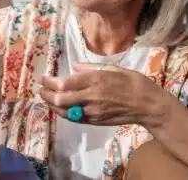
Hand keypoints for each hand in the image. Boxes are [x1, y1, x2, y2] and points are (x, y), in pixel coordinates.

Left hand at [39, 63, 166, 126]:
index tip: (43, 78)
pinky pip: (75, 119)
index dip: (50, 82)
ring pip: (65, 111)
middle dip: (46, 94)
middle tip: (40, 90)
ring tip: (46, 99)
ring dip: (52, 105)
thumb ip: (90, 68)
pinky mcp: (96, 121)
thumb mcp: (112, 68)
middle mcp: (91, 96)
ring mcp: (93, 111)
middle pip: (60, 98)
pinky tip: (59, 109)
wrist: (148, 104)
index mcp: (95, 79)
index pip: (64, 83)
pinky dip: (64, 114)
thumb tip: (74, 66)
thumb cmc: (132, 81)